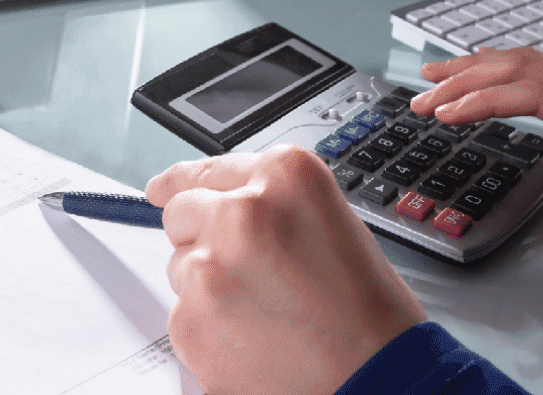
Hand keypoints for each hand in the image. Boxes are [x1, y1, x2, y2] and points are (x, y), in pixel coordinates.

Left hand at [145, 147, 424, 394]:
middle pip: (181, 213)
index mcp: (284, 177)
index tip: (163, 188)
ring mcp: (210, 267)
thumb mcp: (331, 224)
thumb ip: (272, 204)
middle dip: (202, 238)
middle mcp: (242, 213)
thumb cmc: (370, 314)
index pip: (207, 169)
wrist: (380, 383)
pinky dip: (209, 330)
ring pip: (180, 267)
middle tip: (248, 274)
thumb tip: (215, 201)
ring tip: (266, 313)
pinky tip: (254, 341)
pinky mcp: (191, 321)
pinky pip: (182, 315)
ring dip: (208, 285)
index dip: (183, 183)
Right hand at [411, 46, 542, 254]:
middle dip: (465, 81)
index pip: (534, 94)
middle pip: (522, 69)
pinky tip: (487, 69)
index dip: (483, 100)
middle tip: (419, 99)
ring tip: (434, 76)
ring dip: (477, 66)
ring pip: (530, 59)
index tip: (444, 113)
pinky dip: (503, 63)